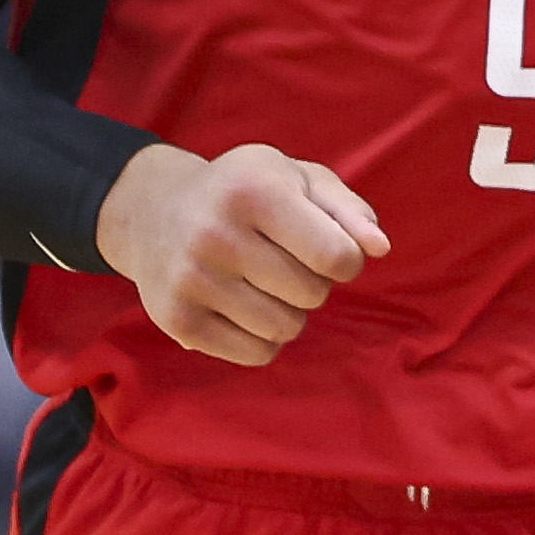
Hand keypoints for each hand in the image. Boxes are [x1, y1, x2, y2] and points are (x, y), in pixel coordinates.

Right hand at [94, 141, 388, 366]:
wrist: (154, 210)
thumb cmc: (246, 193)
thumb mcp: (298, 179)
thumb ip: (348, 211)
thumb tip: (380, 249)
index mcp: (254, 189)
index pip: (337, 256)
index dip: (346, 259)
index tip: (325, 246)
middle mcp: (215, 233)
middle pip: (313, 295)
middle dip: (313, 283)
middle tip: (282, 261)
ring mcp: (191, 279)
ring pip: (286, 329)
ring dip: (289, 312)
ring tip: (261, 282)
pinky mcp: (176, 319)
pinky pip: (257, 354)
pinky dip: (263, 338)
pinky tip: (241, 306)